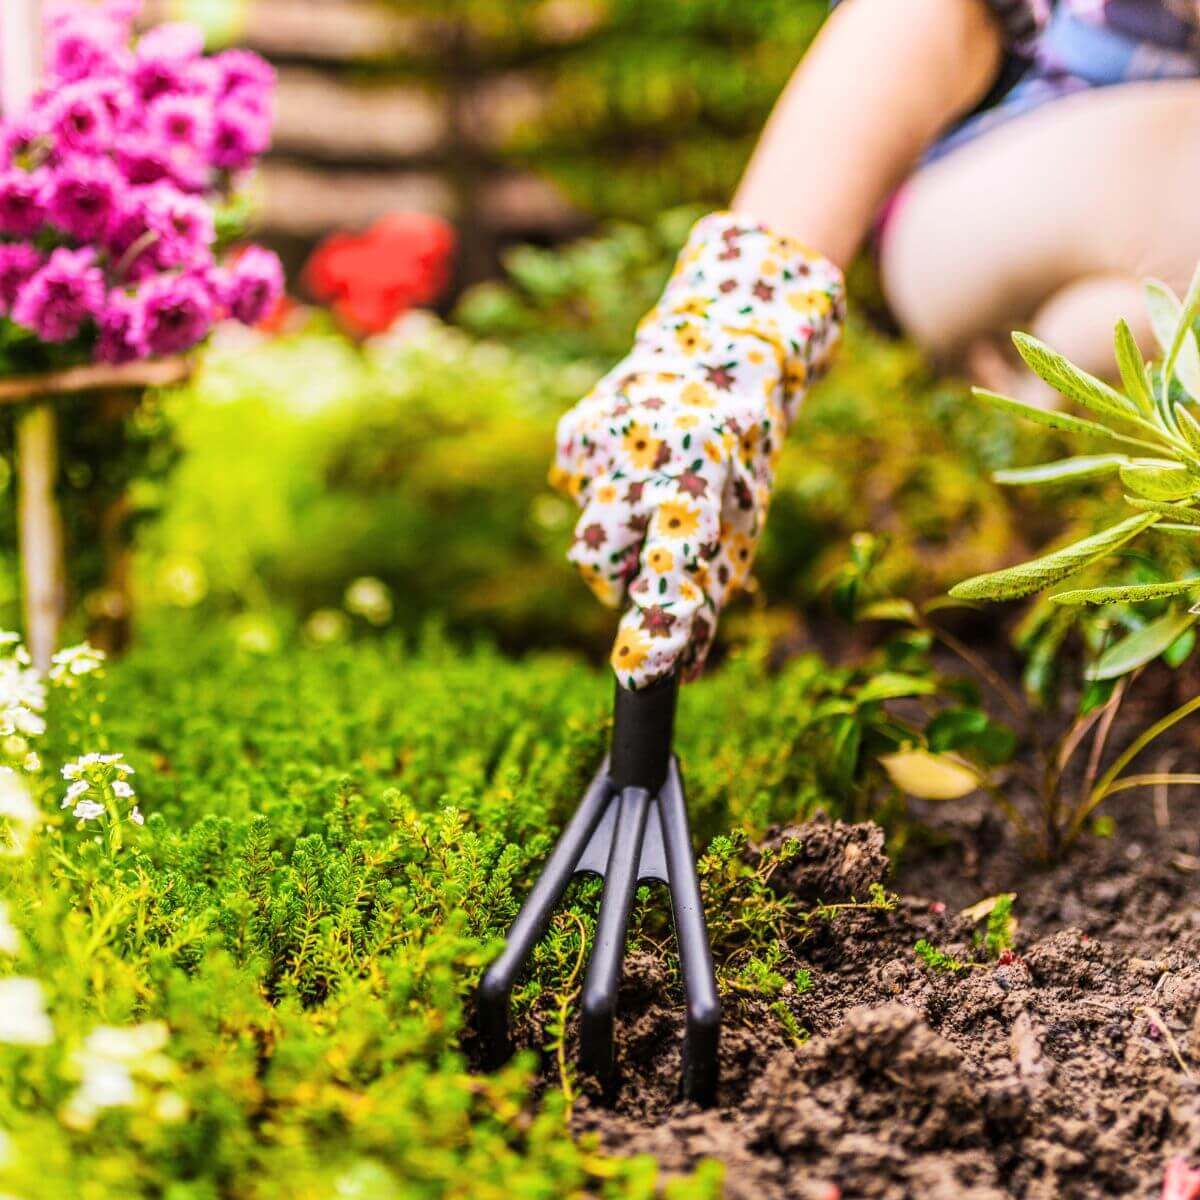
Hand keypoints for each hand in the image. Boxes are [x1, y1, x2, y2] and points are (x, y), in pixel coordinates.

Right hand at [552, 212, 844, 687]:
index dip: (658, 621)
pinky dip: (600, 498)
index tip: (642, 674)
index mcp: (703, 473)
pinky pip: (575, 497)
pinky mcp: (572, 433)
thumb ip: (711, 593)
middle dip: (623, 579)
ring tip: (651, 497)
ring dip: (614, 540)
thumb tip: (684, 672)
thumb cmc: (740, 454)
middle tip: (658, 551)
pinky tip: (632, 466)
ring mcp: (598, 440)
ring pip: (586, 536)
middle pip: (600, 564)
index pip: (673, 561)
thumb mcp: (745, 522)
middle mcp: (643, 453)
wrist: (718, 347)